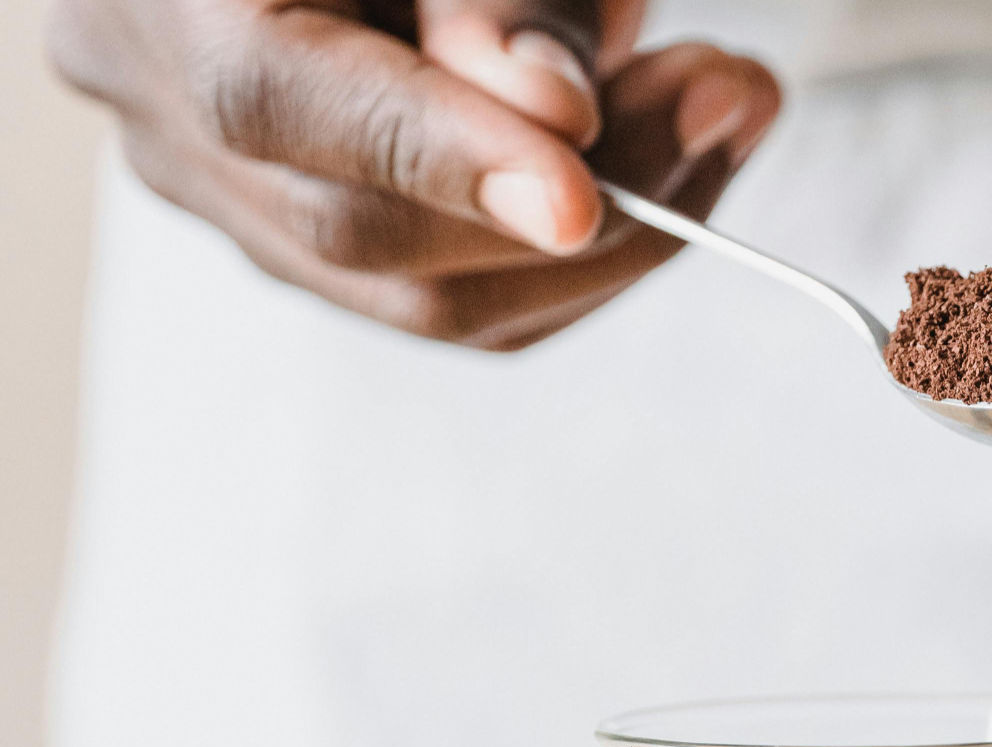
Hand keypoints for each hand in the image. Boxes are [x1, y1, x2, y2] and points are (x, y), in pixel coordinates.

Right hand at [48, 0, 780, 347]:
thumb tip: (558, 118)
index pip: (277, 102)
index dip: (443, 158)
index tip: (583, 194)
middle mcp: (153, 100)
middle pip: (366, 230)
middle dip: (581, 192)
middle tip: (732, 98)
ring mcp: (216, 186)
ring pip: (422, 295)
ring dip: (604, 235)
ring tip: (718, 116)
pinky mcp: (294, 231)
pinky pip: (446, 293)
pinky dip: (568, 253)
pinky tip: (655, 166)